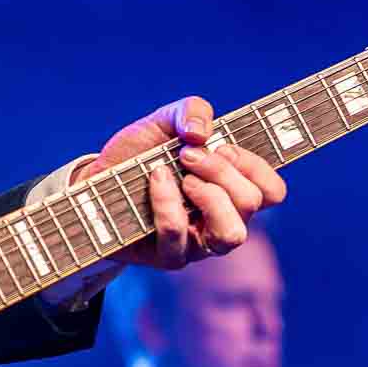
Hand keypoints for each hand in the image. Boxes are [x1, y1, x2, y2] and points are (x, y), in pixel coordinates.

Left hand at [78, 95, 284, 269]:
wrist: (94, 179)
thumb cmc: (138, 154)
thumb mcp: (164, 120)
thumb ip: (191, 110)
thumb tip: (203, 133)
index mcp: (231, 189)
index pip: (272, 190)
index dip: (255, 166)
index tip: (222, 146)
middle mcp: (222, 219)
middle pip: (251, 203)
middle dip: (221, 171)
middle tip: (188, 155)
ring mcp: (198, 243)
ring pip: (231, 234)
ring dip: (209, 197)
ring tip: (182, 177)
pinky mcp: (169, 256)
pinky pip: (179, 236)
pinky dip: (167, 203)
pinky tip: (154, 180)